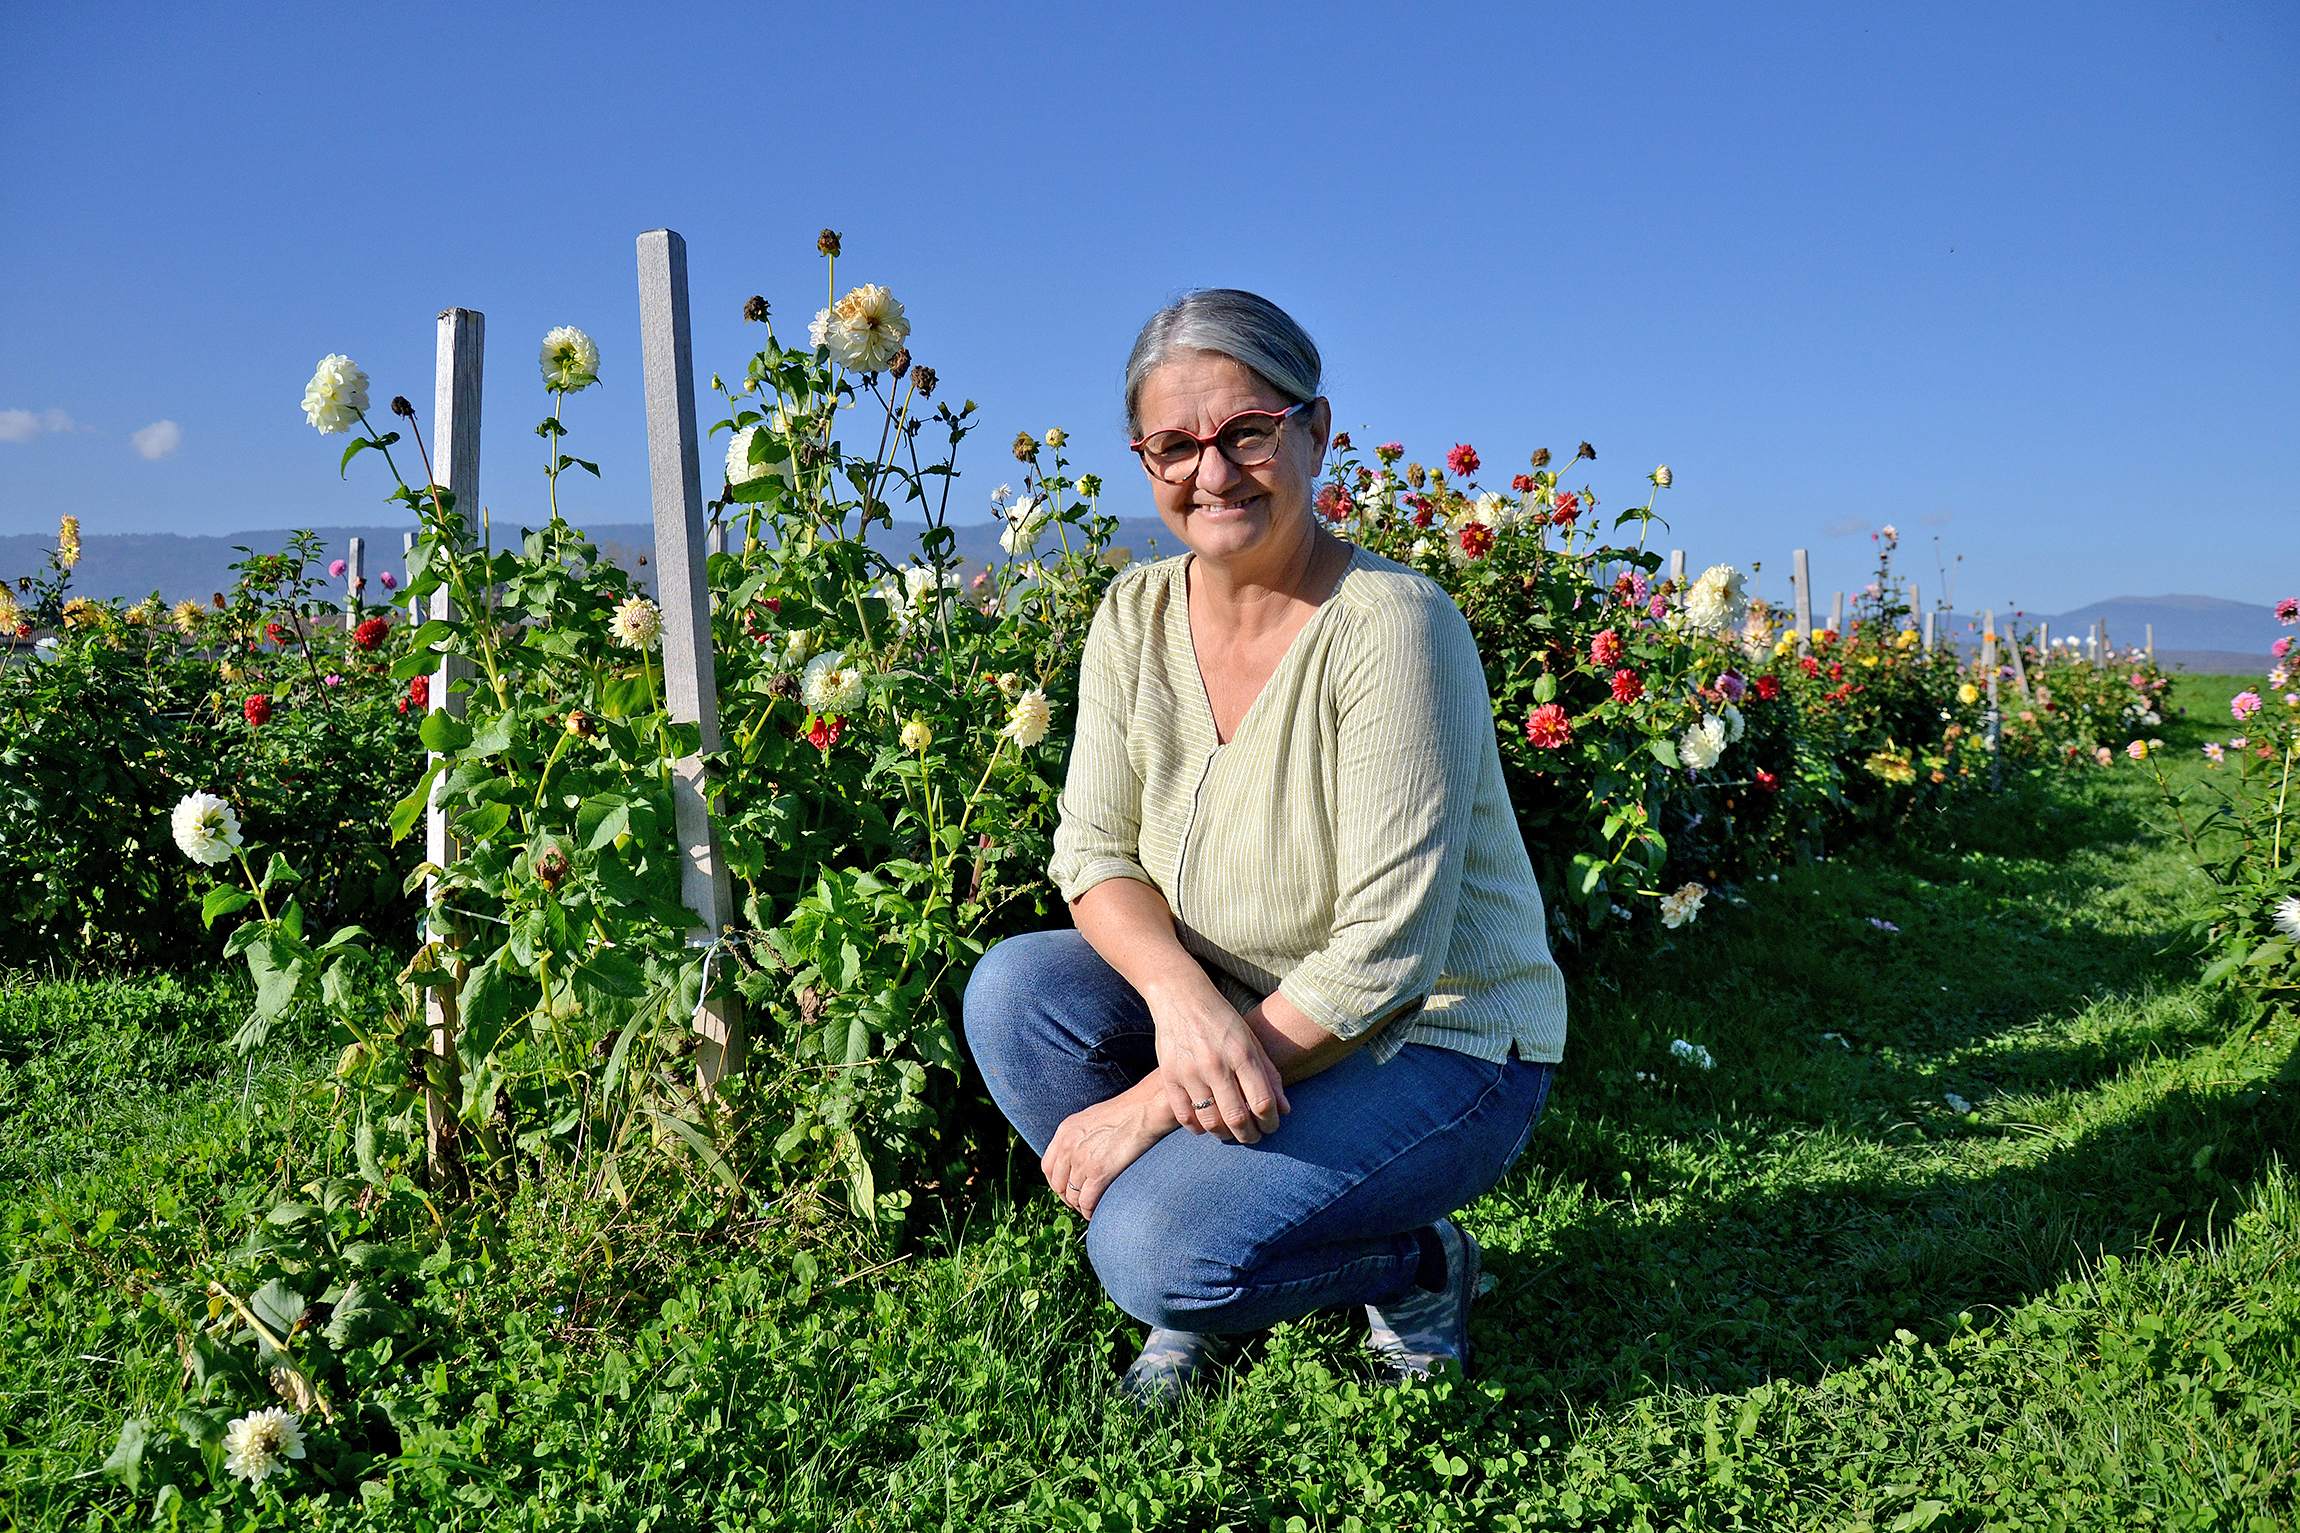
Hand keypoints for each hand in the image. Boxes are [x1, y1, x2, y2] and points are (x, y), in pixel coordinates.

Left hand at [1043, 1075, 1176, 1218]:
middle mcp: (1069, 1145)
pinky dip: (1090, 1211)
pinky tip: (1097, 1211)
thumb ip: (1079, 1138)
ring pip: (1073, 1196)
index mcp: (1065, 1131)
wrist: (1146, 1109)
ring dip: (1081, 1206)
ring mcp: (1082, 1159)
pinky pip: (1086, 1202)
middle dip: (1069, 1198)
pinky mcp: (1099, 1172)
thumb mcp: (1091, 1119)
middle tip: (1082, 1203)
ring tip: (1093, 1208)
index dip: (1058, 1184)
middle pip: (1058, 1185)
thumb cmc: (1127, 1113)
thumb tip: (1078, 1158)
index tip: (1068, 1190)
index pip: (1048, 1168)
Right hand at [1150, 987, 1289, 1143]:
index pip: (1262, 1102)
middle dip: (1250, 1135)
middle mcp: (1216, 1064)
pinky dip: (1198, 1128)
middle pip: (1237, 1118)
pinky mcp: (1170, 1077)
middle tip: (1254, 1136)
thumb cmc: (1223, 1020)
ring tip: (1232, 1133)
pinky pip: (1184, 1116)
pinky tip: (1206, 1125)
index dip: (1271, 1122)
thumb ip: (1269, 1075)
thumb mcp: (1252, 1040)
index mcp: (1242, 1053)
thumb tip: (1285, 1109)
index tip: (1272, 1126)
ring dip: (1225, 1135)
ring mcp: (1190, 1071)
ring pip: (1210, 1122)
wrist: (1181, 997)